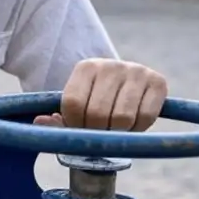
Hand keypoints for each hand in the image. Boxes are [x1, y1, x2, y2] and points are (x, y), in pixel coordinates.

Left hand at [34, 58, 166, 130]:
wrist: (128, 87)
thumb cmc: (96, 101)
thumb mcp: (76, 106)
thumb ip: (58, 119)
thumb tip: (40, 122)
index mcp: (86, 67)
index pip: (73, 103)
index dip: (73, 125)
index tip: (79, 129)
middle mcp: (111, 65)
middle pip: (96, 114)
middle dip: (95, 133)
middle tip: (98, 134)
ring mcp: (136, 71)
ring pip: (121, 119)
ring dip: (117, 134)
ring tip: (114, 130)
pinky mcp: (158, 81)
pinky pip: (145, 118)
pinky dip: (137, 130)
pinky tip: (132, 125)